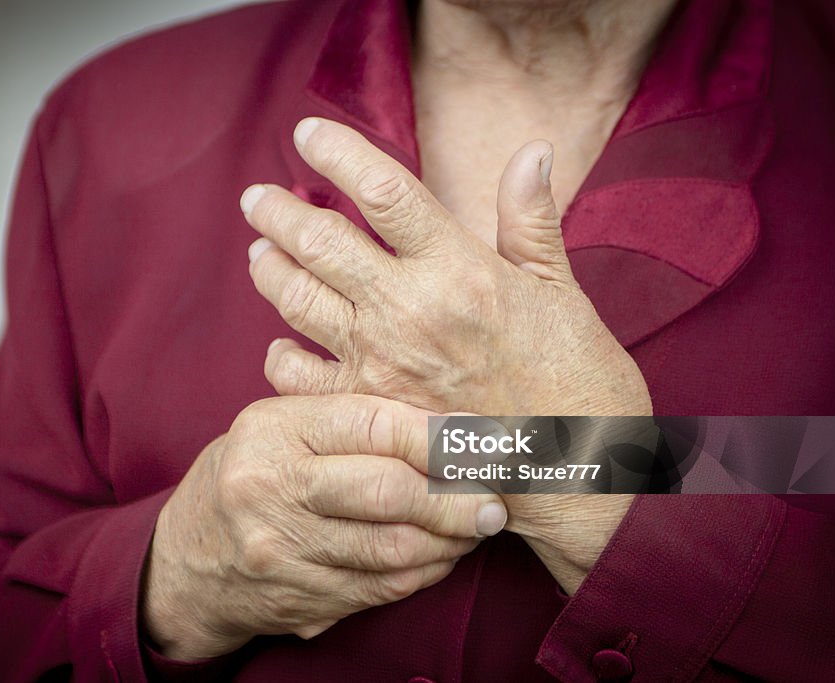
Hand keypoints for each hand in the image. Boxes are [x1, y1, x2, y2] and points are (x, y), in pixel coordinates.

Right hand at [142, 394, 506, 659]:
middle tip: (494, 499)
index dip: (439, 434)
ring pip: (392, 548)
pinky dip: (424, 573)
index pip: (373, 424)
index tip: (485, 441)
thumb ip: (348, 421)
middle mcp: (272, 487)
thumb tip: (452, 424)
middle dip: (456, 497)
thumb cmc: (252, 474)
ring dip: (449, 541)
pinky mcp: (298, 597)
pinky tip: (441, 555)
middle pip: (388, 491)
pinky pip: (381, 587)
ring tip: (475, 526)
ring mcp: (282, 549)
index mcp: (273, 430)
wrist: (188, 558)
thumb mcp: (280, 427)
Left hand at [240, 118, 650, 592]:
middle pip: (320, 241)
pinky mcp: (367, 413)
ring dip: (270, 270)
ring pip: (298, 300)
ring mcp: (380, 364)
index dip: (338, 151)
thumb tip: (531, 150)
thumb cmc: (577, 382)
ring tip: (258, 253)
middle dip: (279, 211)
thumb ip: (531, 221)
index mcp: (458, 268)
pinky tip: (279, 344)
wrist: (576, 476)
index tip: (308, 133)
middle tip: (257, 197)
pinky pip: (299, 376)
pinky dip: (280, 357)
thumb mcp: (561, 292)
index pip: (382, 189)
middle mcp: (408, 309)